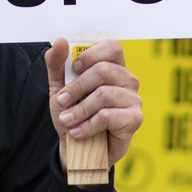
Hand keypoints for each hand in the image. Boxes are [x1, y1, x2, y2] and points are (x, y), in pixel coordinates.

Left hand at [45, 38, 143, 166]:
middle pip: (103, 70)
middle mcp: (127, 79)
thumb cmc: (74, 114)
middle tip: (62, 101)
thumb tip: (60, 41)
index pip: (112, 47)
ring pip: (103, 94)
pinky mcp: (134, 119)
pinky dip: (87, 125)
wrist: (78, 150)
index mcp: (114, 66)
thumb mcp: (59, 88)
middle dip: (76, 87)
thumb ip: (57, 64)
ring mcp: (133, 99)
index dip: (91, 54)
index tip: (74, 68)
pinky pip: (108, 116)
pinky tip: (78, 132)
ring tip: (67, 121)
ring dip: (79, 110)